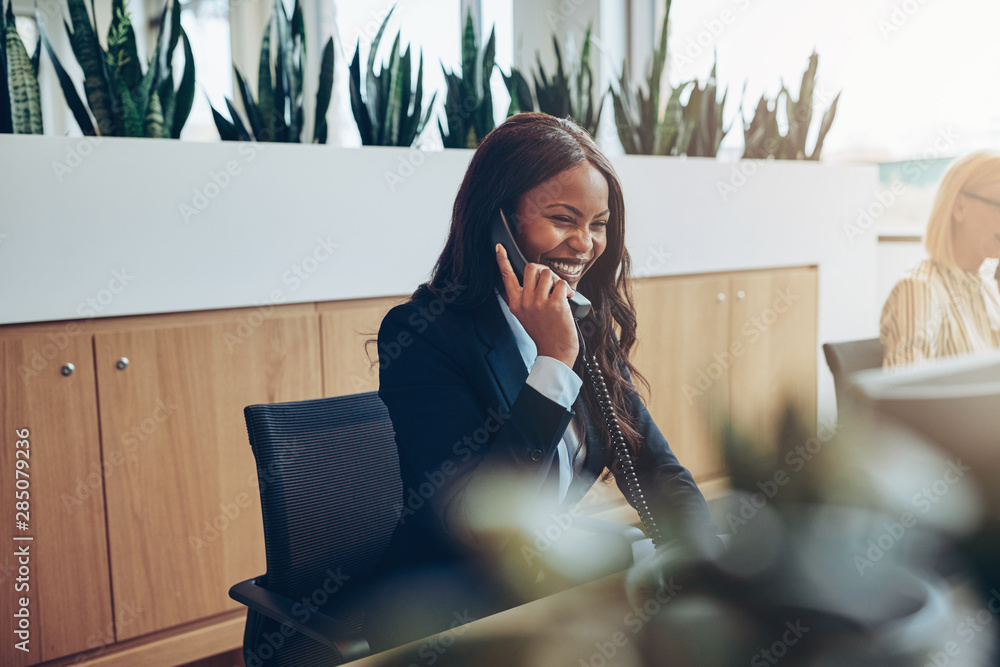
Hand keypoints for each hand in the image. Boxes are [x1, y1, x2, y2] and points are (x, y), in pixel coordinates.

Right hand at [496, 243, 578, 367]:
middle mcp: (524, 301)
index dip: (502, 260)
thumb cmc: (543, 332)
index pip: (506, 277)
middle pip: (531, 268)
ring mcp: (539, 302)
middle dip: (543, 271)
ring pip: (548, 273)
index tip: (499, 247)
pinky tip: (567, 300)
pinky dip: (567, 290)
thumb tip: (533, 277)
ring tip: (559, 294)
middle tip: (550, 283)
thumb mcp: (525, 316)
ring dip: (557, 281)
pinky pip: (561, 283)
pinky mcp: (555, 304)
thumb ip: (524, 298)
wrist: (555, 351)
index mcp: (515, 303)